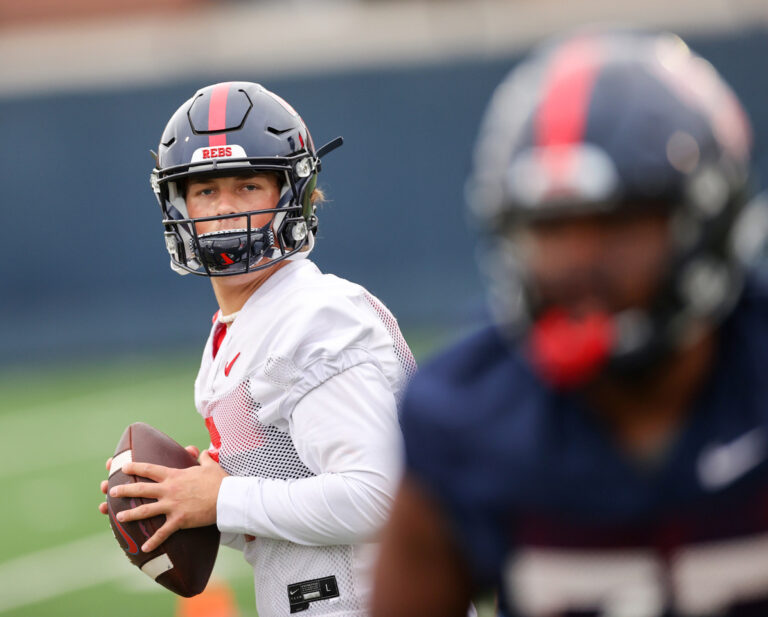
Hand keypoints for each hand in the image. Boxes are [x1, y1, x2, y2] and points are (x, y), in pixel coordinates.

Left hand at [106, 449, 225, 551]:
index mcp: (175, 475)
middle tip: (112, 492)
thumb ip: (202, 458)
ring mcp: (172, 506)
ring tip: (118, 518)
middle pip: (142, 489)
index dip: (135, 468)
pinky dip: (153, 541)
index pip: (150, 469)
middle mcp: (169, 490)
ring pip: (146, 510)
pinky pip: (163, 533)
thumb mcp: (209, 466)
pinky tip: (144, 549)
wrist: (227, 497)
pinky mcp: (179, 520)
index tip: (123, 467)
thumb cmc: (219, 481)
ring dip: (131, 515)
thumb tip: (201, 451)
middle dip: (125, 491)